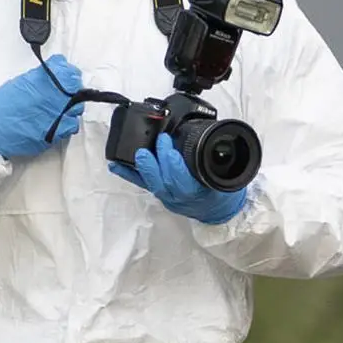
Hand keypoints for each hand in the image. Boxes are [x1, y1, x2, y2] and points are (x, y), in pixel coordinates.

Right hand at [0, 56, 85, 160]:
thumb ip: (40, 78)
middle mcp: (53, 97)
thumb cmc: (1, 106)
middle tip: (64, 94)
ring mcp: (56, 116)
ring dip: (71, 108)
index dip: (70, 74)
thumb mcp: (20, 83)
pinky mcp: (56, 132)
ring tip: (59, 109)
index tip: (68, 77)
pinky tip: (58, 122)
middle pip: (77, 90)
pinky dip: (68, 123)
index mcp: (43, 82)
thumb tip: (54, 73)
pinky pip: (72, 126)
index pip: (69, 72)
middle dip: (73, 91)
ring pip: (77, 109)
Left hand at [111, 132, 249, 223]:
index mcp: (199, 193)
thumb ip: (214, 158)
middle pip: (163, 182)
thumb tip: (205, 131)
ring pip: (151, 184)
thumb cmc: (223, 192)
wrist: (218, 211)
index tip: (170, 146)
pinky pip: (142, 184)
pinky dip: (129, 173)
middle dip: (157, 161)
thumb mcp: (226, 175)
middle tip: (157, 141)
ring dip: (141, 167)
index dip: (174, 165)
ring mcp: (167, 197)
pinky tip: (116, 164)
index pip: (183, 182)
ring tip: (135, 152)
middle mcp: (180, 197)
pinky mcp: (159, 194)